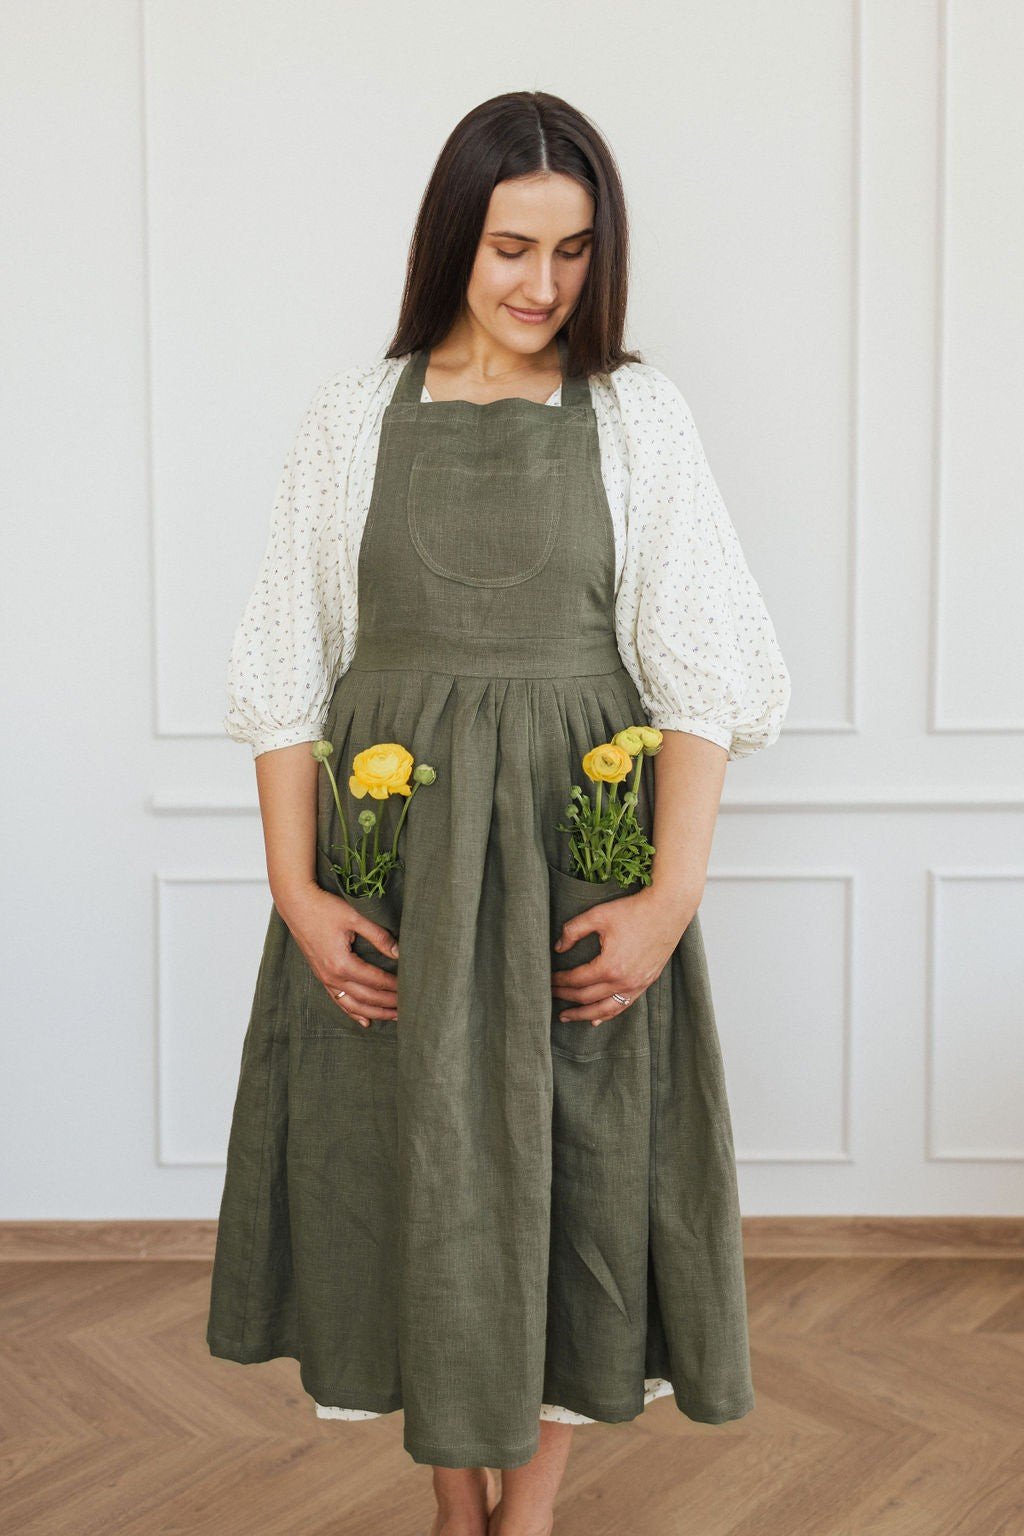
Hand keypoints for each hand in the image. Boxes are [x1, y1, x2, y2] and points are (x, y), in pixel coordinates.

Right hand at [276, 882, 398, 1028]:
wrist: (296, 904)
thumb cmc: (323, 908)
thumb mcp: (354, 918)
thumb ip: (378, 936)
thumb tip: (398, 952)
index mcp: (342, 963)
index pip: (375, 980)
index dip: (394, 985)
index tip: (410, 988)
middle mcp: (332, 976)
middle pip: (366, 997)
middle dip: (388, 1003)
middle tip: (408, 1007)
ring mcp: (325, 978)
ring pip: (353, 1005)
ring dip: (374, 1012)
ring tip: (393, 1016)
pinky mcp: (321, 976)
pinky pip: (338, 1000)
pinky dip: (353, 1012)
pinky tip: (365, 1020)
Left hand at [551, 884, 700, 1025]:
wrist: (668, 909)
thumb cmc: (633, 910)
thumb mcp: (598, 915)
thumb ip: (573, 930)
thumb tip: (558, 948)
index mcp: (609, 966)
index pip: (576, 980)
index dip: (559, 981)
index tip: (548, 980)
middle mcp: (623, 981)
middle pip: (587, 998)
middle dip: (565, 998)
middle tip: (550, 996)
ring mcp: (637, 985)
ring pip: (605, 1009)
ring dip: (583, 1015)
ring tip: (566, 1017)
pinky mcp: (646, 983)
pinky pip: (624, 1005)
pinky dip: (608, 1014)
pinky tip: (597, 1019)